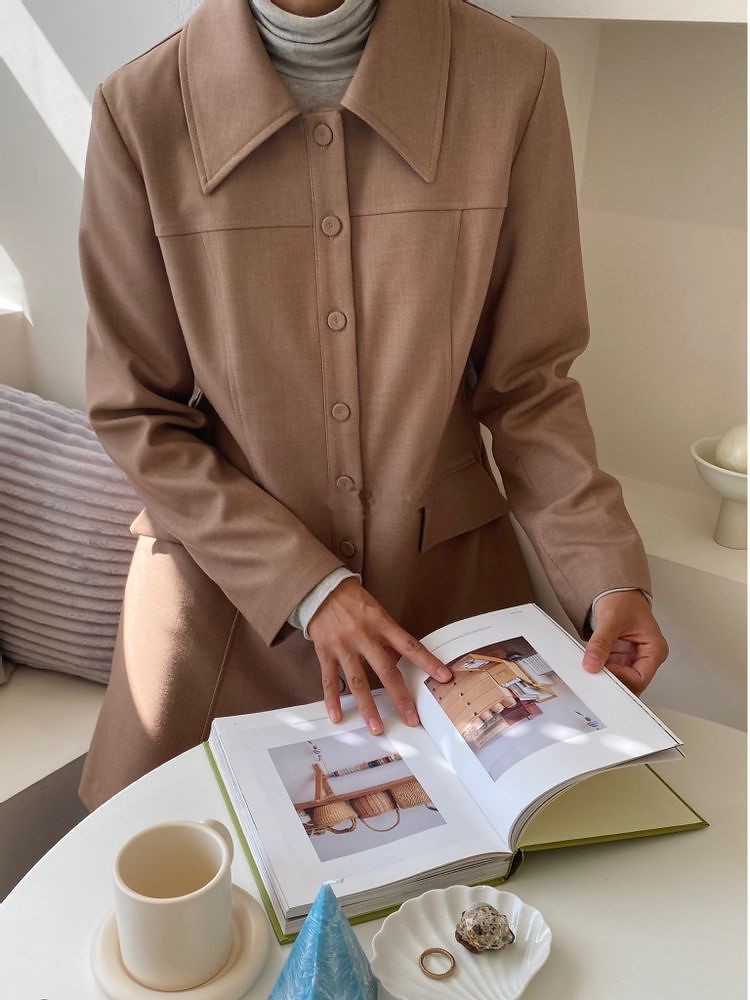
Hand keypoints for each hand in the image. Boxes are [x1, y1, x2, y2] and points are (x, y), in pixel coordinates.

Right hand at [307, 577, 452, 733]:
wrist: (321, 588)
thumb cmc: (352, 599)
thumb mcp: (377, 611)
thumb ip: (388, 636)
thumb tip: (400, 660)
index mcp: (381, 623)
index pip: (410, 646)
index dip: (428, 662)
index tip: (444, 676)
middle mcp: (364, 636)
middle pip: (386, 671)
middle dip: (400, 697)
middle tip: (411, 718)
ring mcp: (343, 645)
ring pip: (358, 681)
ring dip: (368, 707)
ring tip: (376, 727)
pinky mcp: (325, 651)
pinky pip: (329, 679)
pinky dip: (332, 699)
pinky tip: (337, 716)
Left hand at [581, 591, 668, 695]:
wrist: (616, 591)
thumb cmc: (624, 600)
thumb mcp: (611, 619)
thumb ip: (600, 643)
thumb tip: (592, 662)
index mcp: (654, 649)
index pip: (639, 679)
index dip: (620, 679)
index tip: (602, 672)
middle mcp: (645, 657)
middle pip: (629, 682)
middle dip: (611, 678)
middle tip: (594, 672)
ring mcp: (631, 658)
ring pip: (617, 678)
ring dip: (603, 673)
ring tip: (591, 663)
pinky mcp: (619, 656)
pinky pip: (608, 669)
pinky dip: (598, 667)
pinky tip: (591, 661)